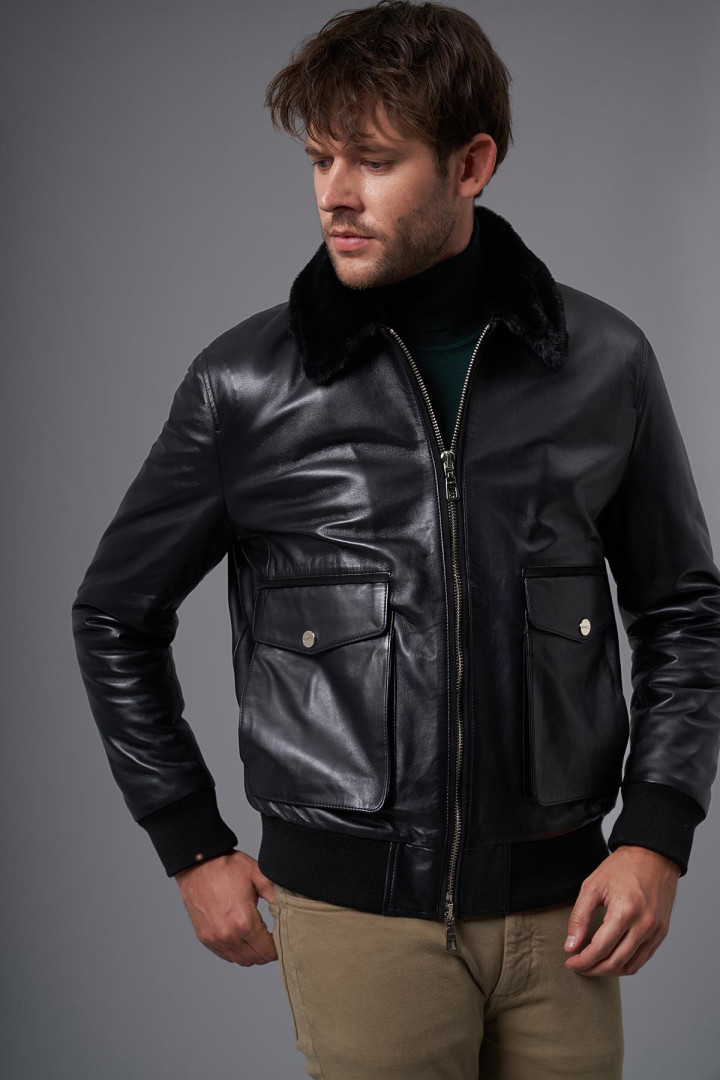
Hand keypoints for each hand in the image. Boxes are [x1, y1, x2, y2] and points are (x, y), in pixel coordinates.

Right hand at [174, 849, 277, 965]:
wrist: (197, 864)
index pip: (268, 951)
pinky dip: (237, 951)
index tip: (283, 938)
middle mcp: (228, 936)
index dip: (279, 947)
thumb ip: (276, 894)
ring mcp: (215, 939)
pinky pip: (226, 955)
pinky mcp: (205, 938)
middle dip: (268, 951)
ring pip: (241, 960)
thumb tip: (290, 909)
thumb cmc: (226, 867)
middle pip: (256, 959)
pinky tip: (243, 937)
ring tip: (259, 937)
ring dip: (253, 953)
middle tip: (273, 937)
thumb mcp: (258, 874)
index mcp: (244, 922)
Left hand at [563, 844, 680, 976]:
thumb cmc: (621, 868)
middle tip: (578, 966)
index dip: (582, 961)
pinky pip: (643, 958)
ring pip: (630, 966)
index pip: (600, 949)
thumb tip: (571, 945)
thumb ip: (580, 917)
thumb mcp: (592, 886)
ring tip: (593, 965)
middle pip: (615, 963)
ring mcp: (655, 931)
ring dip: (609, 971)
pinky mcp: (661, 933)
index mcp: (625, 912)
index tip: (570, 961)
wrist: (653, 856)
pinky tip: (611, 958)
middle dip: (593, 969)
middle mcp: (644, 925)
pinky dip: (625, 964)